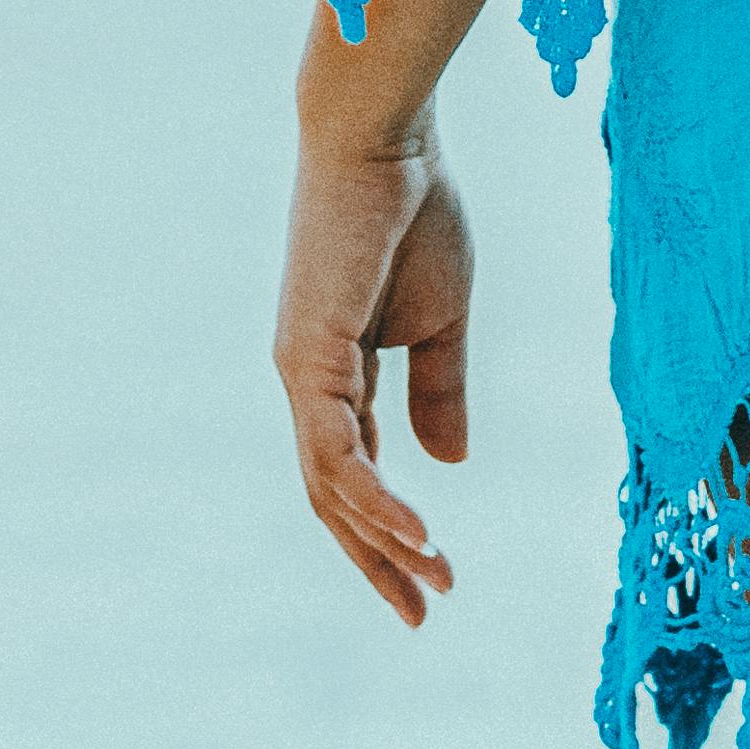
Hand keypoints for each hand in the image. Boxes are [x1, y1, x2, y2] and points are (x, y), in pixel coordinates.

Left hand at [274, 119, 472, 623]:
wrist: (387, 139)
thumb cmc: (415, 210)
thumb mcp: (443, 317)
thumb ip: (440, 388)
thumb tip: (448, 463)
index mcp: (334, 372)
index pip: (353, 472)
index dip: (388, 530)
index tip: (432, 578)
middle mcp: (306, 382)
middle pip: (333, 497)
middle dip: (378, 558)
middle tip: (425, 609)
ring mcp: (302, 372)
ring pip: (332, 486)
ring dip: (383, 540)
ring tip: (434, 577)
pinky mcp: (309, 356)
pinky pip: (338, 450)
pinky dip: (374, 496)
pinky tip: (416, 529)